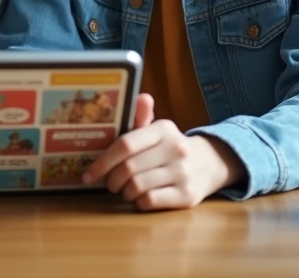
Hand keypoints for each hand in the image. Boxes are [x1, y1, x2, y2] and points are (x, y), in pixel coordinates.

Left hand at [81, 94, 245, 210]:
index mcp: (163, 129)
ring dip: (125, 192)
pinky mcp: (187, 195)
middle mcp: (176, 149)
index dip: (103, 161)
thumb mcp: (158, 130)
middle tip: (110, 183)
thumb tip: (141, 96)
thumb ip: (140, 118)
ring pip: (137, 187)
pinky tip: (140, 198)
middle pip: (128, 168)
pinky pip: (150, 201)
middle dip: (112, 180)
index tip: (88, 174)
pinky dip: (138, 202)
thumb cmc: (170, 147)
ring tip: (126, 190)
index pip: (126, 144)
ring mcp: (183, 173)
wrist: (210, 163)